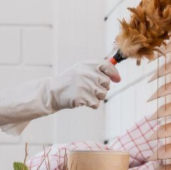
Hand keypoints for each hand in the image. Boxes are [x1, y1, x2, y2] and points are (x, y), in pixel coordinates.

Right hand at [0, 60, 120, 134]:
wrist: (52, 91)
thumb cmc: (70, 81)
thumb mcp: (81, 70)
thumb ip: (98, 71)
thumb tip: (117, 78)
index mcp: (87, 64)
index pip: (107, 66)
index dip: (114, 73)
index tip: (117, 80)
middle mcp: (87, 73)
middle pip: (107, 83)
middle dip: (101, 88)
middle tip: (89, 89)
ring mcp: (85, 85)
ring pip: (103, 94)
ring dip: (96, 97)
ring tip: (84, 94)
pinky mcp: (82, 97)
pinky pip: (96, 103)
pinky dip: (90, 104)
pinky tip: (81, 100)